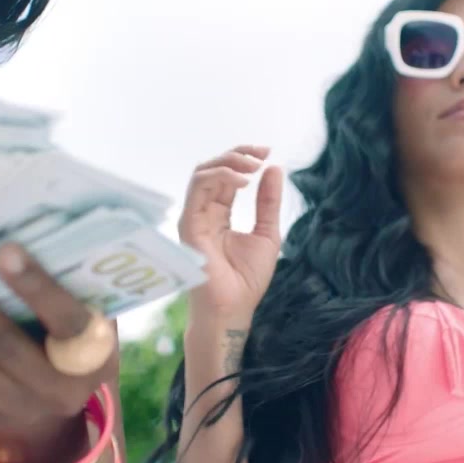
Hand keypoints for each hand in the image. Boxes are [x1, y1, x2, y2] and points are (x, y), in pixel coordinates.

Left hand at [0, 239, 116, 439]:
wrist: (60, 390)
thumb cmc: (75, 326)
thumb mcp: (87, 305)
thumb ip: (66, 278)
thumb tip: (16, 220)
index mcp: (95, 357)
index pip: (68, 323)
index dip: (36, 287)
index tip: (3, 248)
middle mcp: (59, 392)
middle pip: (0, 343)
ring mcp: (16, 409)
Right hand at [178, 145, 284, 323]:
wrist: (234, 309)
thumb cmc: (247, 279)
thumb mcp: (267, 233)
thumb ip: (268, 202)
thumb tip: (274, 169)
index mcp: (219, 214)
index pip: (227, 177)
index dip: (245, 160)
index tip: (268, 155)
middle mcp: (204, 212)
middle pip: (213, 169)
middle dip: (238, 155)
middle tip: (262, 154)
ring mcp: (194, 217)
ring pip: (203, 173)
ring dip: (229, 162)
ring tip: (254, 166)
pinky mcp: (189, 224)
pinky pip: (198, 188)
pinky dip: (220, 176)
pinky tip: (243, 182)